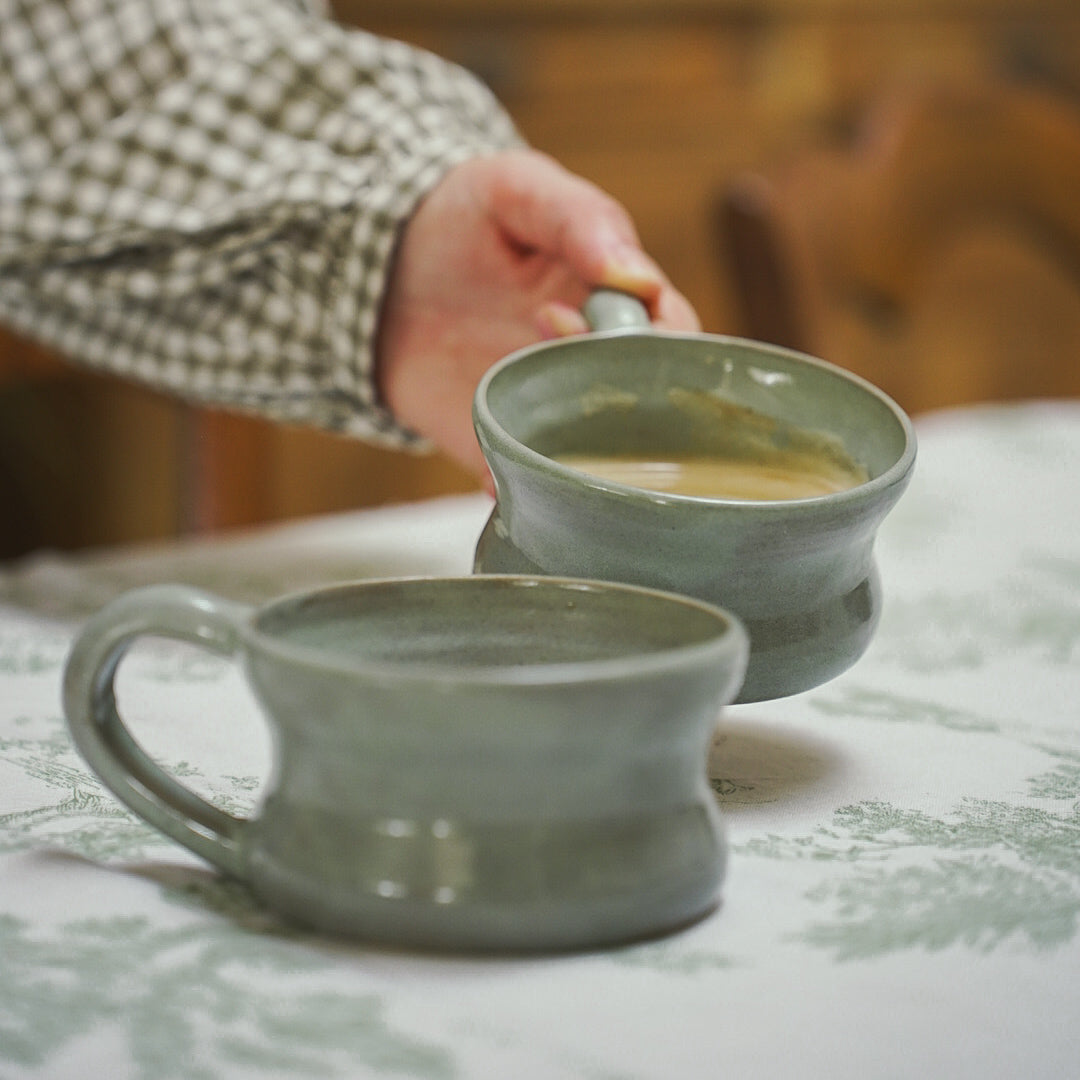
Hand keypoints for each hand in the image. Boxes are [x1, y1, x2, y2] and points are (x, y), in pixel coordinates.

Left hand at [375, 148, 698, 478]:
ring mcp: (551, 410)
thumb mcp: (516, 192)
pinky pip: (526, 482)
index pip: (674, 336)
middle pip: (648, 405)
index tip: (594, 325)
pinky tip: (503, 484)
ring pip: (598, 455)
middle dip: (623, 403)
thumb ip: (576, 219)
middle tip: (557, 364)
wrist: (376, 272)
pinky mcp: (503, 443)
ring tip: (546, 443)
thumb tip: (637, 276)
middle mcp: (594, 364)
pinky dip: (522, 492)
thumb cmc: (461, 219)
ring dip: (586, 463)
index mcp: (617, 303)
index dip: (659, 342)